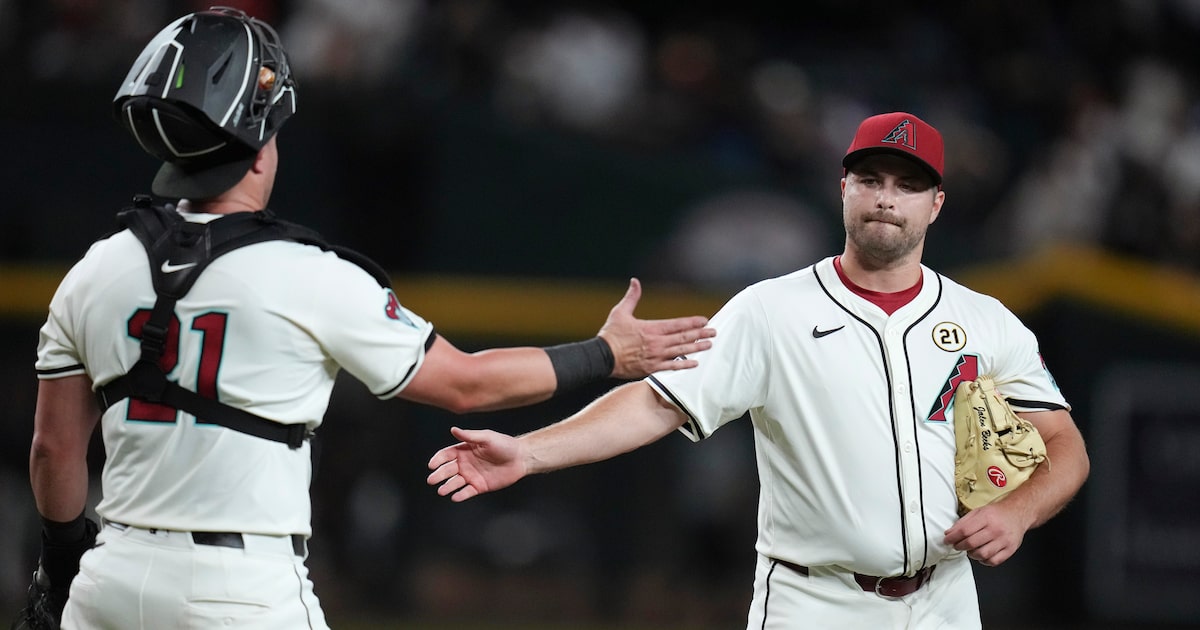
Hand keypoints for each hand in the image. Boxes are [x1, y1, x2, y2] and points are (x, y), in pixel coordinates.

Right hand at [427, 426, 525, 501]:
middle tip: (432, 480)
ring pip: (455, 482)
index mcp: (464, 450)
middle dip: (439, 475)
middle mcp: (465, 463)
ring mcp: (471, 476)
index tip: (432, 465)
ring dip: (447, 487)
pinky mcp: (479, 486)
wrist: (521, 458)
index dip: (438, 460)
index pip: (446, 455)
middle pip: (448, 470)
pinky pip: (467, 492)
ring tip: (442, 491)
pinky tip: (455, 497)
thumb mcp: (487, 437)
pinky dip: (460, 495)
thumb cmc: (504, 444)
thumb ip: (470, 435)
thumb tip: (453, 429)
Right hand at [598, 278, 715, 378]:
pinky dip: (684, 365)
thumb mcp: (620, 312)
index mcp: (651, 328)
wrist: (602, 357)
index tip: (705, 321)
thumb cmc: (611, 335)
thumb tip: (635, 281)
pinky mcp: (651, 368)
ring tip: (708, 345)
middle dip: (700, 334)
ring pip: (681, 352)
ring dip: (697, 348)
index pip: (678, 324)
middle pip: (683, 338)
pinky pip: (672, 367)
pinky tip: (695, 363)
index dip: (693, 322)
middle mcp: (657, 342)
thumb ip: (631, 297)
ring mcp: (656, 356)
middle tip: (713, 332)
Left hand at [943, 500, 1032, 566]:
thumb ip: (962, 522)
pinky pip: (993, 561)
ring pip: (982, 554)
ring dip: (971, 554)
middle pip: (972, 543)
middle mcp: (996, 530)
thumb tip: (949, 533)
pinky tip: (981, 555)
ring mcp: (1004, 541)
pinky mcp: (1010, 550)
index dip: (953, 537)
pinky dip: (984, 561)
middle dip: (960, 546)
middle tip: (957, 545)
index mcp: (986, 518)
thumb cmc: (996, 513)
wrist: (1017, 514)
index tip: (947, 540)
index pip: (965, 531)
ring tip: (970, 550)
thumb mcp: (978, 512)